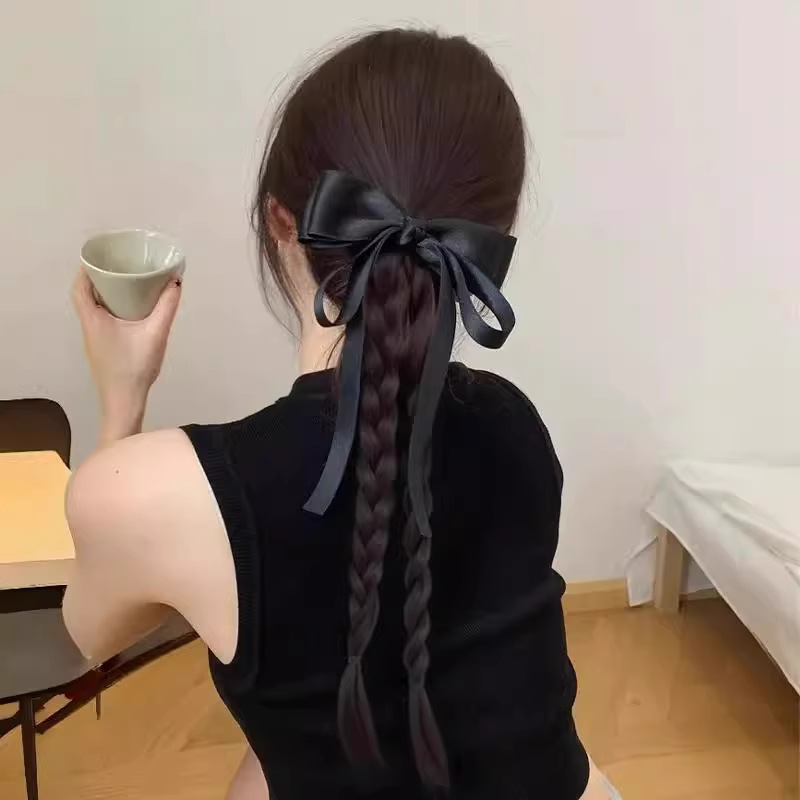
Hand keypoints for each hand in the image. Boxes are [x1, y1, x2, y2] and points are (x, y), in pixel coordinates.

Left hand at [72, 270, 181, 418]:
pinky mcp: (102, 349)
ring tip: (128, 285)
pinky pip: (103, 321)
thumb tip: (176, 282)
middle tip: (120, 268)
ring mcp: (94, 340)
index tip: (102, 258)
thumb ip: (167, 307)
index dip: (87, 269)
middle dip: (100, 280)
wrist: (124, 402)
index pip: (80, 287)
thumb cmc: (135, 367)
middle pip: (86, 296)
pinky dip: (112, 310)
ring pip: (95, 309)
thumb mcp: (155, 334)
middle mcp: (89, 327)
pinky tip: (132, 312)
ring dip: (107, 295)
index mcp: (93, 319)